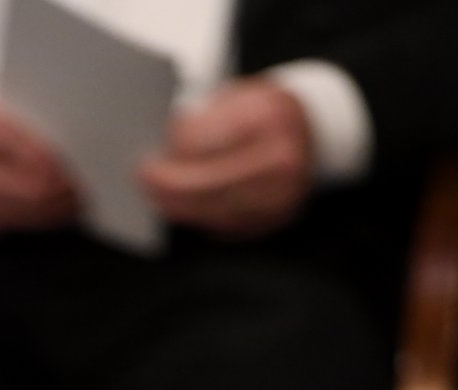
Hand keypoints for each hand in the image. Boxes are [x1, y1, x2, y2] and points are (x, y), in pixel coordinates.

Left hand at [140, 78, 315, 237]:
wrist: (312, 128)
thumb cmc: (265, 111)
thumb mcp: (237, 95)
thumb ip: (204, 120)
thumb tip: (166, 148)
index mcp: (266, 115)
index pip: (205, 142)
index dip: (174, 152)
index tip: (151, 155)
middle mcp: (280, 156)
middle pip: (209, 183)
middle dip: (171, 186)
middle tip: (145, 182)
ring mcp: (283, 191)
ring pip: (217, 209)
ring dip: (182, 207)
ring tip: (158, 199)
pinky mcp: (278, 216)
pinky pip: (231, 225)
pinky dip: (203, 218)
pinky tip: (184, 210)